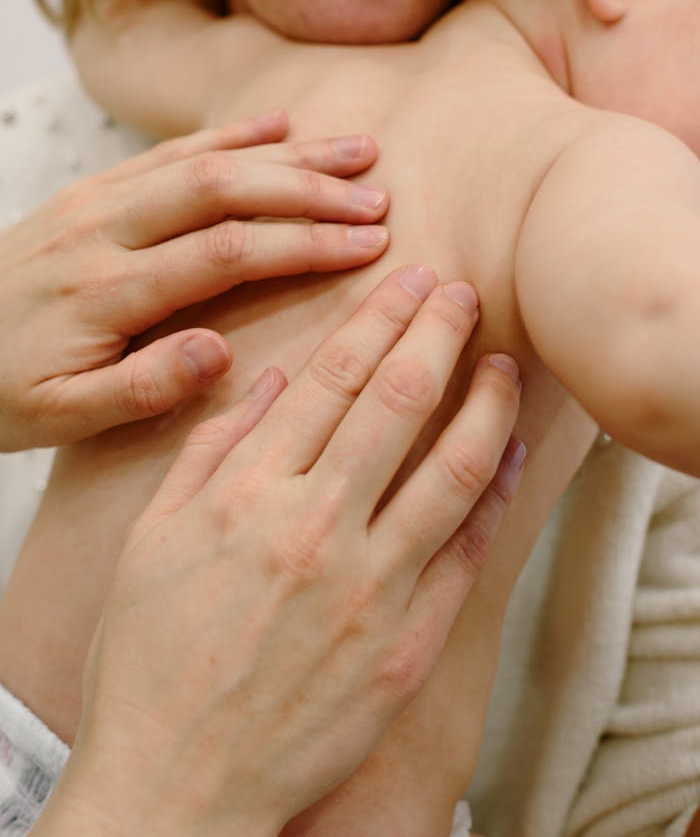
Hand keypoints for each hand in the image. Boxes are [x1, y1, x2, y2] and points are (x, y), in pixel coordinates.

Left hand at [0, 111, 388, 449]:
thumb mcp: (60, 416)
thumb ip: (142, 389)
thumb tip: (222, 352)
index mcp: (106, 290)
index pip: (227, 252)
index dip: (304, 244)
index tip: (368, 245)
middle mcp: (105, 229)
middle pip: (224, 189)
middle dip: (309, 189)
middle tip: (376, 194)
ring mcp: (97, 201)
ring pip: (202, 159)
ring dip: (283, 154)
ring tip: (353, 151)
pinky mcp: (91, 191)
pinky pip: (167, 151)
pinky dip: (227, 135)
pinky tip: (275, 126)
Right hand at [40, 267, 522, 836]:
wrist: (177, 783)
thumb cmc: (151, 658)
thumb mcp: (151, 540)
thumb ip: (209, 451)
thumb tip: (265, 382)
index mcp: (248, 493)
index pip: (330, 377)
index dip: (377, 318)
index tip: (407, 280)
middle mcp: (316, 527)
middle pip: (398, 401)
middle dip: (438, 332)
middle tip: (464, 291)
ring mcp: (370, 587)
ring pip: (451, 467)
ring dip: (487, 402)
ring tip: (506, 362)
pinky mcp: (407, 643)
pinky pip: (466, 552)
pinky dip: (495, 493)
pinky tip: (509, 453)